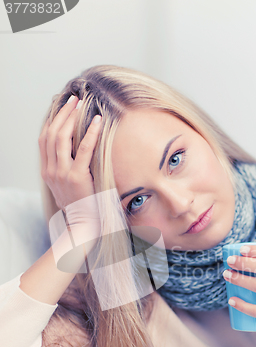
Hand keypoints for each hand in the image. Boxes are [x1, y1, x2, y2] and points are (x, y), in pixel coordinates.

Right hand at [39, 95, 102, 225]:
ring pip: (62, 138)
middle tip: (73, 99)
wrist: (82, 225)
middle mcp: (51, 170)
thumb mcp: (65, 187)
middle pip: (51, 134)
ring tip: (82, 104)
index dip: (52, 120)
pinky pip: (84, 150)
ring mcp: (62, 174)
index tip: (62, 107)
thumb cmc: (79, 206)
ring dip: (72, 118)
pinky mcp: (77, 177)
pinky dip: (90, 133)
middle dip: (62, 113)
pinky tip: (97, 121)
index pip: (44, 140)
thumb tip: (73, 155)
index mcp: (47, 172)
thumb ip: (64, 171)